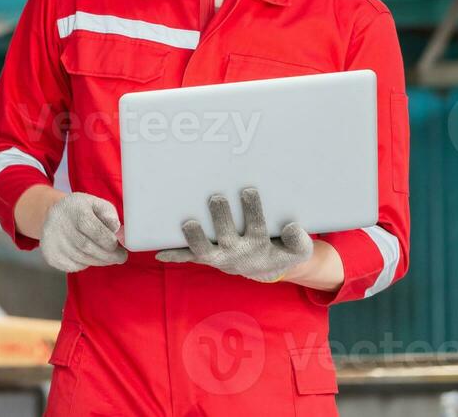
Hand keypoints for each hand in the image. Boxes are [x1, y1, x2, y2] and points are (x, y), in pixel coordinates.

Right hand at [39, 192, 128, 272]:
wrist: (53, 215)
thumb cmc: (80, 210)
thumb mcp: (95, 203)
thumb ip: (109, 213)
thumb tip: (116, 229)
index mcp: (75, 210)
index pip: (95, 231)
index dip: (110, 243)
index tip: (121, 248)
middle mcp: (61, 225)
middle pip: (88, 247)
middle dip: (108, 256)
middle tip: (120, 258)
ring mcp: (53, 242)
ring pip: (82, 259)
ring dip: (99, 261)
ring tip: (109, 258)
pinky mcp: (51, 255)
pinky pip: (73, 266)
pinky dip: (86, 264)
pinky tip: (90, 257)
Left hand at [155, 187, 312, 282]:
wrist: (265, 268)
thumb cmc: (280, 249)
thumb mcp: (298, 249)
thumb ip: (299, 240)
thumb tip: (292, 228)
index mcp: (259, 245)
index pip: (257, 227)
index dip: (252, 210)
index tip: (248, 190)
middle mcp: (237, 252)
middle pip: (227, 237)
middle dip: (221, 218)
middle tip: (217, 198)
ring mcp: (218, 255)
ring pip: (204, 250)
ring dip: (195, 237)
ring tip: (188, 222)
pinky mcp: (205, 256)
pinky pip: (187, 257)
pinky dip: (174, 255)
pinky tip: (158, 252)